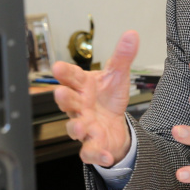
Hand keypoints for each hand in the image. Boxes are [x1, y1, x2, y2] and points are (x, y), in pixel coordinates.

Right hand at [52, 30, 138, 166]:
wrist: (115, 123)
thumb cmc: (109, 97)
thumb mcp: (118, 74)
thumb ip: (122, 56)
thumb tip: (132, 35)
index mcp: (83, 86)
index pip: (71, 76)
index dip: (64, 72)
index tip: (58, 67)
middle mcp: (80, 106)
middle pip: (67, 102)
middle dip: (63, 98)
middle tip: (60, 93)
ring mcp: (84, 126)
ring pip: (74, 128)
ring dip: (75, 128)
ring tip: (80, 126)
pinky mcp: (93, 144)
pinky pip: (90, 152)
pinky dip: (96, 155)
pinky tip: (106, 155)